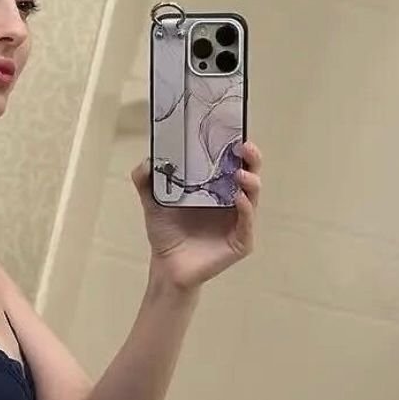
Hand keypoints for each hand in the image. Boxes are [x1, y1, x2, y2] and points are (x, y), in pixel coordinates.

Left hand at [130, 140, 262, 292]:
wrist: (166, 267)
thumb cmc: (166, 234)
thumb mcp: (153, 202)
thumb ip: (146, 180)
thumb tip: (148, 160)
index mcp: (216, 188)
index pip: (232, 163)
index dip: (235, 148)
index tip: (233, 133)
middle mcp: (232, 202)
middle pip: (249, 174)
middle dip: (251, 159)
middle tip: (244, 147)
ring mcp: (239, 222)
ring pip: (252, 196)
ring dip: (250, 182)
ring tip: (240, 173)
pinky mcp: (241, 242)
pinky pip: (247, 223)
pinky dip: (245, 209)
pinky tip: (239, 198)